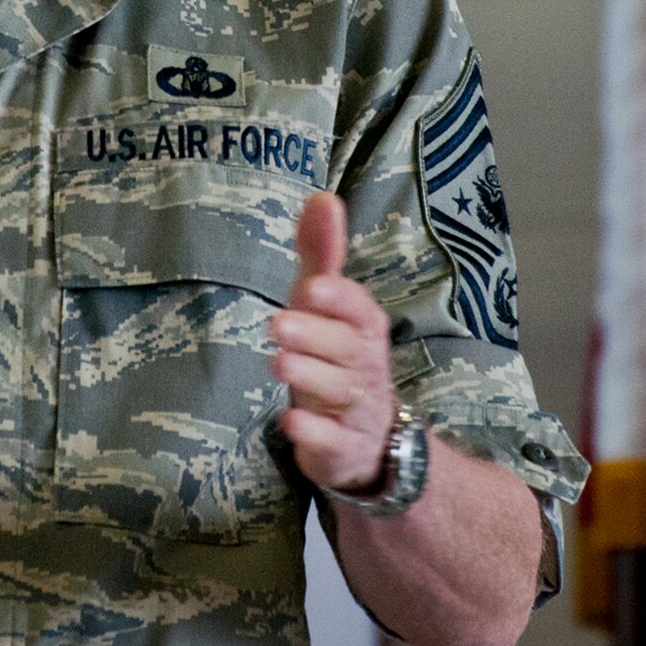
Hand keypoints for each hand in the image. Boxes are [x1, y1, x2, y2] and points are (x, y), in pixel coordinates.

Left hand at [270, 192, 397, 492]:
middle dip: (315, 336)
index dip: (339, 300)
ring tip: (278, 364)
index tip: (313, 287)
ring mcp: (357, 411)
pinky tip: (289, 424)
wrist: (368, 440)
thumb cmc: (337, 357)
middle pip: (347, 350)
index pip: (360, 309)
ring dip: (310, 378)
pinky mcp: (342, 448)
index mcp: (364, 329)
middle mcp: (366, 367)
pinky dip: (312, 433)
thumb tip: (322, 197)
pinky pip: (331, 441)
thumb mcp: (327, 306)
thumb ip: (323, 255)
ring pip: (339, 393)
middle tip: (277, 324)